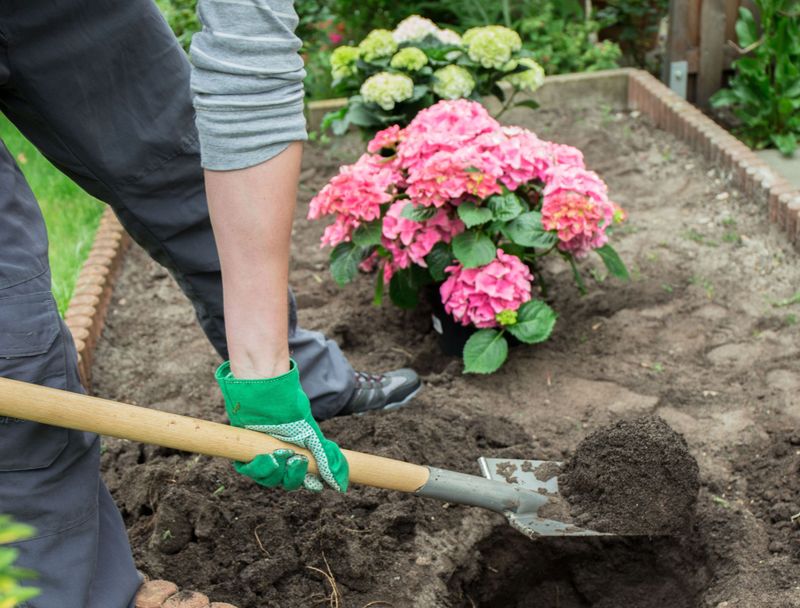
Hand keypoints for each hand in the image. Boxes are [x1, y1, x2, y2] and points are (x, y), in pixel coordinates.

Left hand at [216, 359, 347, 491]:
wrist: (268, 395)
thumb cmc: (291, 412)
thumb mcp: (312, 435)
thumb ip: (327, 458)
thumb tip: (341, 484)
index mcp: (297, 455)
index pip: (303, 479)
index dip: (308, 483)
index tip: (313, 482)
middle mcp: (280, 458)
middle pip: (286, 482)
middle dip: (293, 476)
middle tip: (297, 460)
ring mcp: (262, 456)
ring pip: (268, 479)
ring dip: (276, 472)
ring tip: (281, 453)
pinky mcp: (245, 452)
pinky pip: (250, 471)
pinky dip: (259, 468)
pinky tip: (266, 457)